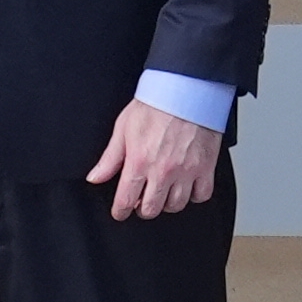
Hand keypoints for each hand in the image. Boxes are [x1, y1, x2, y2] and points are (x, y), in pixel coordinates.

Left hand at [89, 95, 223, 220]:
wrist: (187, 90)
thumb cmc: (156, 105)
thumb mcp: (123, 129)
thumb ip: (110, 158)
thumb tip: (95, 177)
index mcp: (139, 162)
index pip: (125, 201)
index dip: (120, 211)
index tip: (120, 211)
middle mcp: (163, 171)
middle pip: (151, 209)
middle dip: (143, 208)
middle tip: (142, 200)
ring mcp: (187, 170)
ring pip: (176, 205)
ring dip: (167, 203)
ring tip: (164, 193)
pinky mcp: (206, 166)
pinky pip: (202, 195)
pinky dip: (194, 195)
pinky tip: (187, 187)